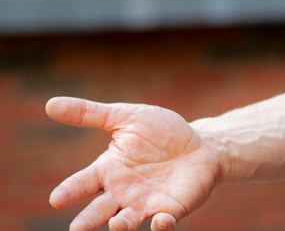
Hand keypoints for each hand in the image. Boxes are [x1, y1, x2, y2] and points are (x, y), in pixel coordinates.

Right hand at [45, 97, 221, 230]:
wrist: (199, 144)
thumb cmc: (159, 132)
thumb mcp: (127, 117)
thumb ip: (90, 114)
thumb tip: (49, 103)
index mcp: (108, 171)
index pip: (83, 183)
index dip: (70, 191)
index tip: (57, 198)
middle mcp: (122, 193)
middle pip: (99, 211)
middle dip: (88, 220)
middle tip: (77, 229)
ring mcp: (145, 204)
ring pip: (127, 221)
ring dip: (121, 225)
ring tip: (115, 225)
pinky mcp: (170, 210)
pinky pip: (163, 222)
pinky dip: (161, 225)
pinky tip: (160, 222)